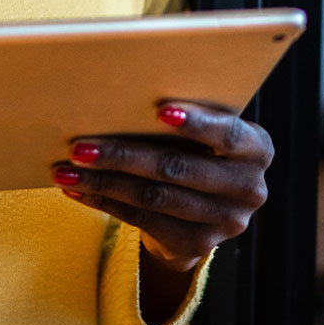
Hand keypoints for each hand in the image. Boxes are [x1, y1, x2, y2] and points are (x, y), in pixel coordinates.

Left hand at [53, 101, 273, 274]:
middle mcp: (248, 188)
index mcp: (257, 149)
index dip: (197, 124)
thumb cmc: (197, 145)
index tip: (160, 110)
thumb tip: (128, 78)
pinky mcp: (196, 245)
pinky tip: (77, 189)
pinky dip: (105, 202)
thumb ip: (184, 108)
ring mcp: (224, 223)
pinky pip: (142, 220)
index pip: (228, 135)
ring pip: (153, 197)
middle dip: (123, 155)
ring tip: (66, 169)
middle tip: (80, 145)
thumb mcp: (205, 127)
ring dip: (103, 181)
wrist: (204, 206)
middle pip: (177, 168)